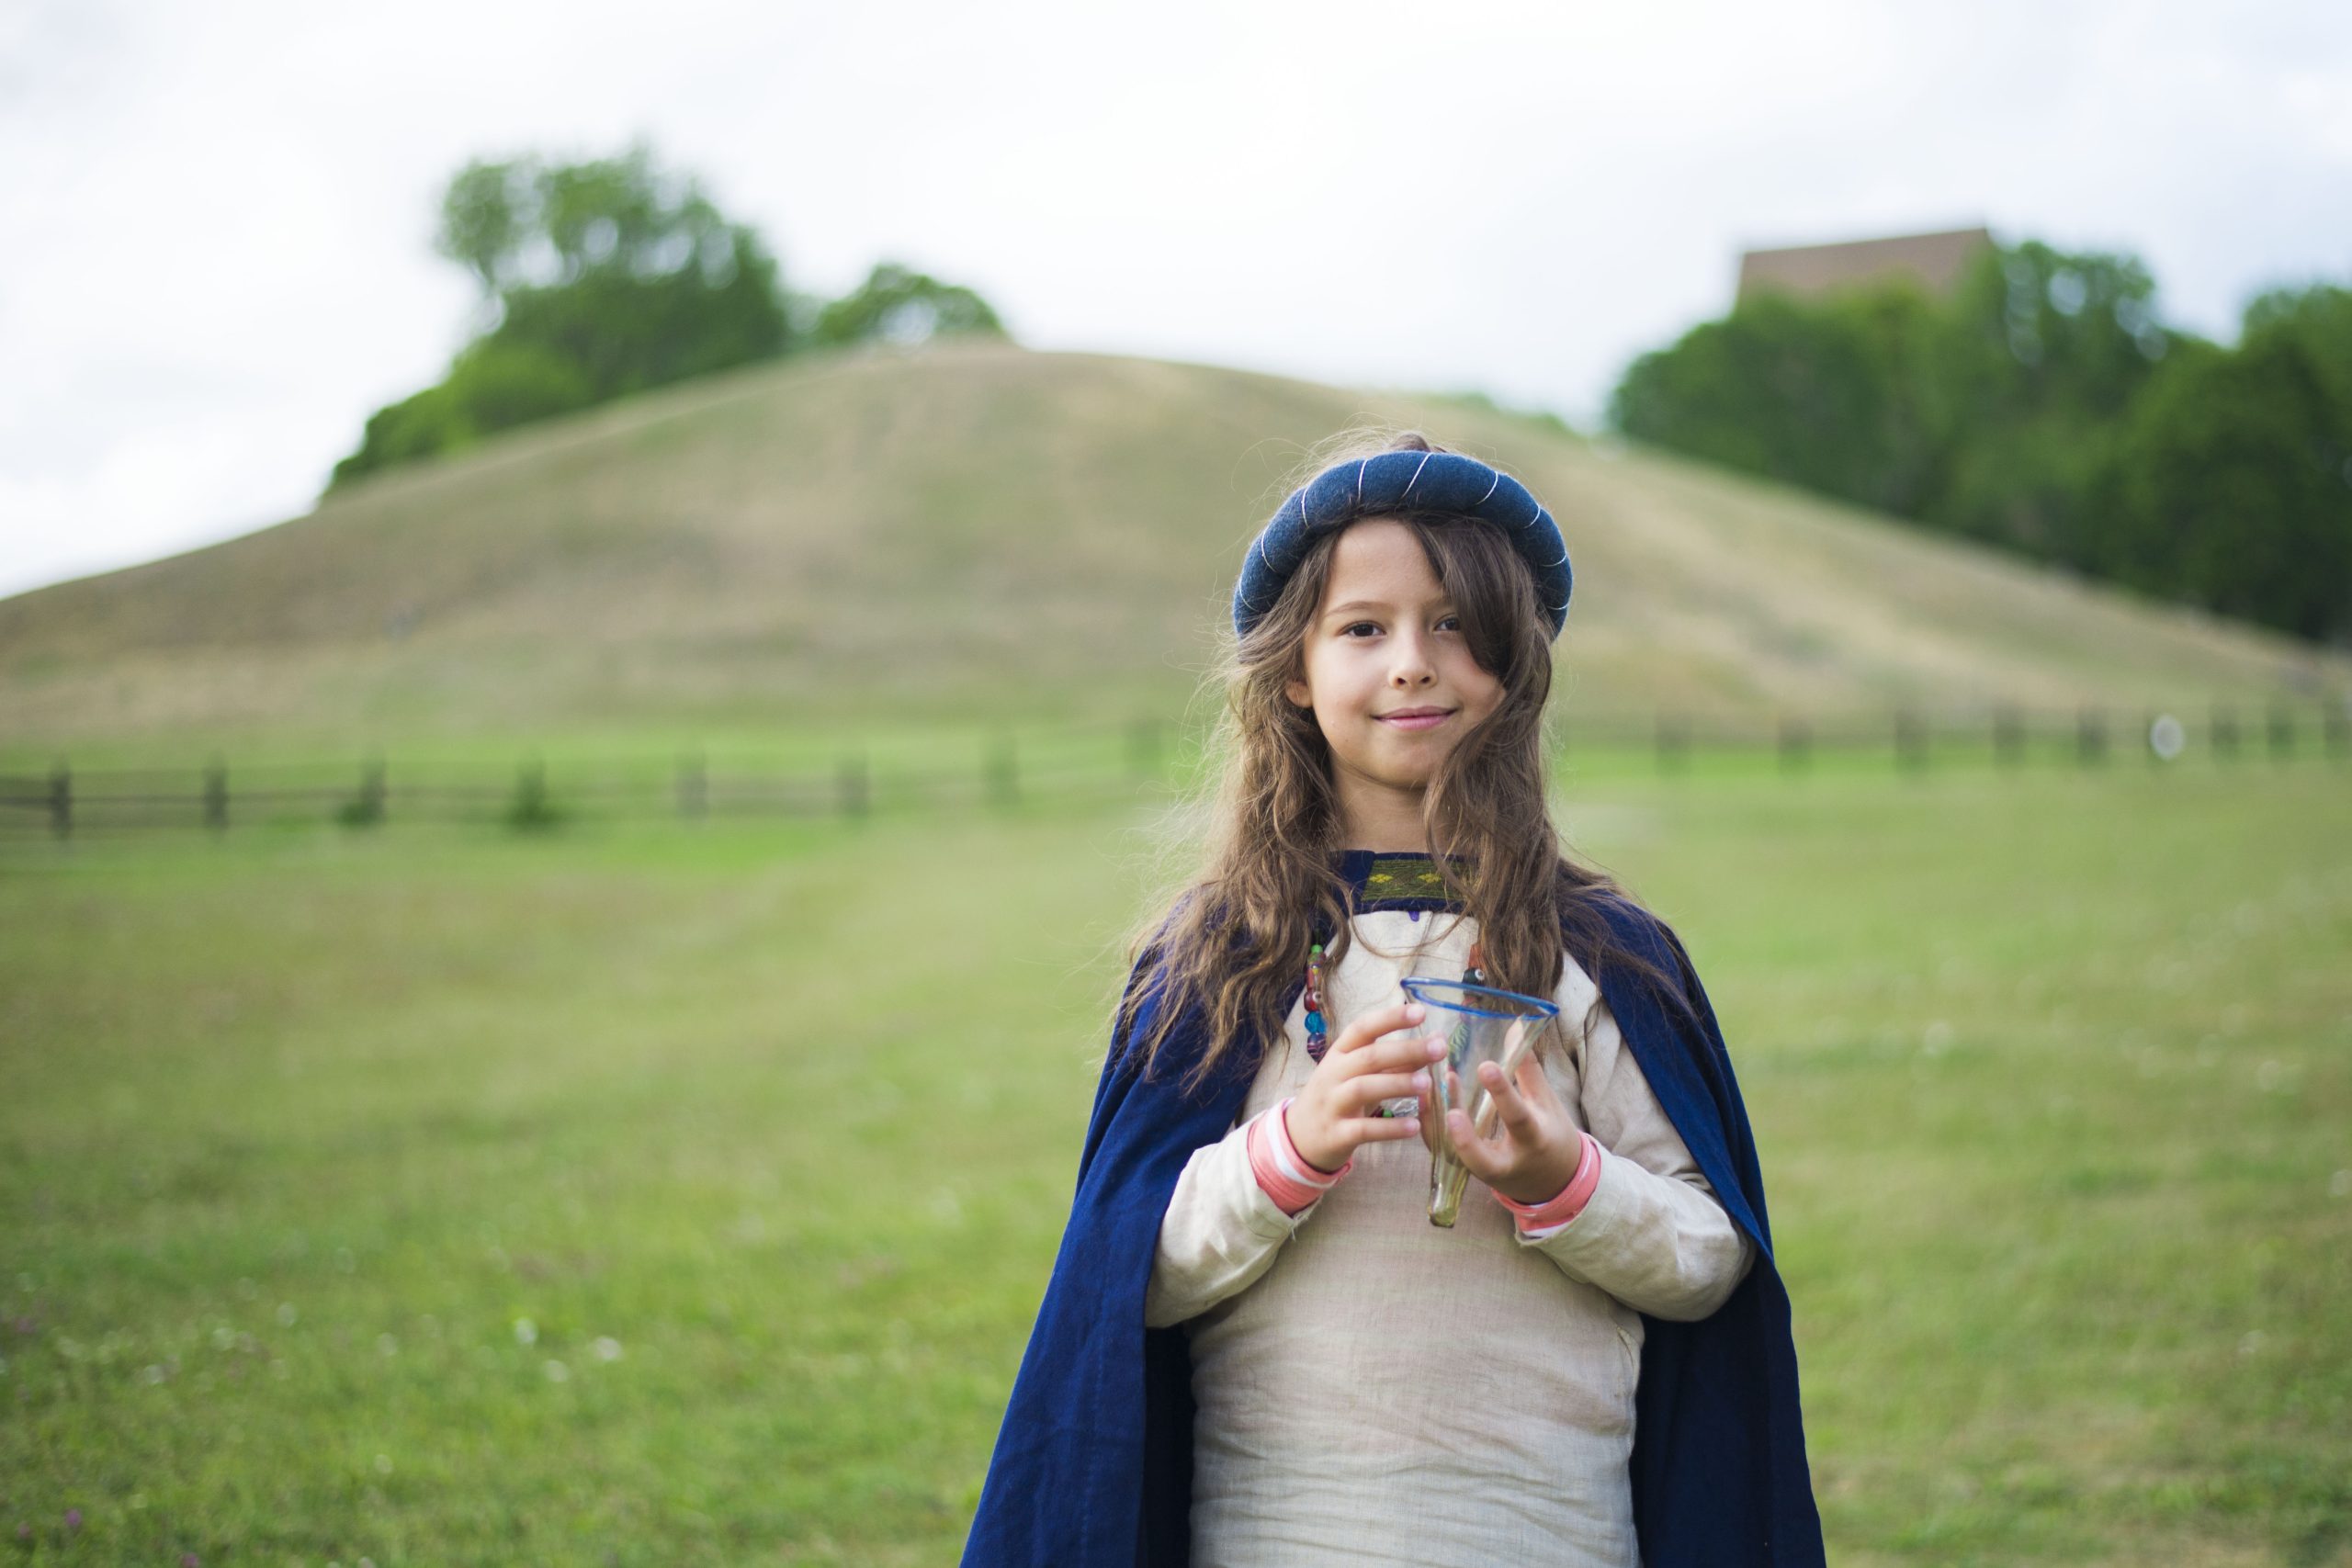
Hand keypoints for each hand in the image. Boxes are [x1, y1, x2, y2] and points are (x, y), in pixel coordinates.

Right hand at [1286, 999, 1442, 1173]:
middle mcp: (1332, 1075)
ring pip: (1363, 1088)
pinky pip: (1363, 1129)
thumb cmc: (1337, 1098)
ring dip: (1397, 1084)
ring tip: (1427, 1084)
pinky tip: (1414, 1127)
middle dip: (1406, 1050)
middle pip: (1369, 1057)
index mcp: (1339, 1054)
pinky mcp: (1336, 1134)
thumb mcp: (1359, 1076)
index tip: (1420, 1012)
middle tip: (1439, 1049)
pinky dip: (1390, 1128)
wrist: (1300, 1137)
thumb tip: (1433, 1044)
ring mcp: (1331, 1104)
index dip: (1390, 1019)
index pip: (1362, 1029)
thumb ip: (1394, 1063)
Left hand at [1434, 1046, 1582, 1205]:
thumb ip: (1527, 1067)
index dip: (1502, 1093)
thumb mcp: (1546, 1101)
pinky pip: (1444, 1152)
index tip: (1486, 1066)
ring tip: (1426, 1091)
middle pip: (1481, 1156)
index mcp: (1533, 1140)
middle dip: (1464, 1137)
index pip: (1517, 1118)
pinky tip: (1424, 1099)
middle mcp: (1506, 1163)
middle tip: (1449, 1111)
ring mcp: (1482, 1172)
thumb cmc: (1550, 1133)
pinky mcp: (1466, 1171)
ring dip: (1437, 1127)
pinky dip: (1432, 1128)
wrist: (1550, 1179)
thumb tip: (1516, 1026)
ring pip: (1454, 1157)